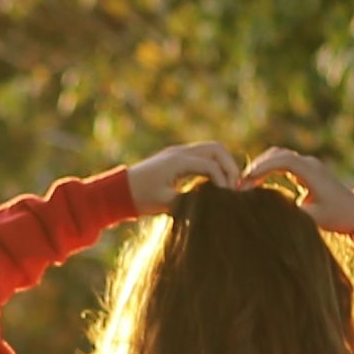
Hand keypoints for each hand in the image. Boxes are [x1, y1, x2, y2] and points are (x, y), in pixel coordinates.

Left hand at [122, 141, 243, 212]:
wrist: (119, 191)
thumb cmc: (140, 198)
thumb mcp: (166, 203)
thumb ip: (190, 201)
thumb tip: (214, 204)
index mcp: (178, 161)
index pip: (211, 165)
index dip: (224, 181)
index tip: (228, 198)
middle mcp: (180, 152)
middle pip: (216, 149)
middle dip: (230, 166)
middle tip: (235, 187)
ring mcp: (178, 152)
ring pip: (211, 149)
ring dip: (223, 164)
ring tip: (228, 185)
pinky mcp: (177, 157)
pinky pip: (203, 155)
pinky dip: (214, 164)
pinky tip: (216, 183)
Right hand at [242, 146, 353, 231]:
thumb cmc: (337, 216)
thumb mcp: (314, 219)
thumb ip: (292, 216)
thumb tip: (268, 216)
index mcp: (312, 172)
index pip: (283, 160)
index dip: (263, 167)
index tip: (246, 179)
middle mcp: (309, 164)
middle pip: (278, 154)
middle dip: (257, 166)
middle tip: (240, 183)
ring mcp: (308, 165)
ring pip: (279, 156)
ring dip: (262, 166)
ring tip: (245, 183)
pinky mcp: (306, 170)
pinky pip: (283, 163)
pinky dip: (268, 169)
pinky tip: (257, 183)